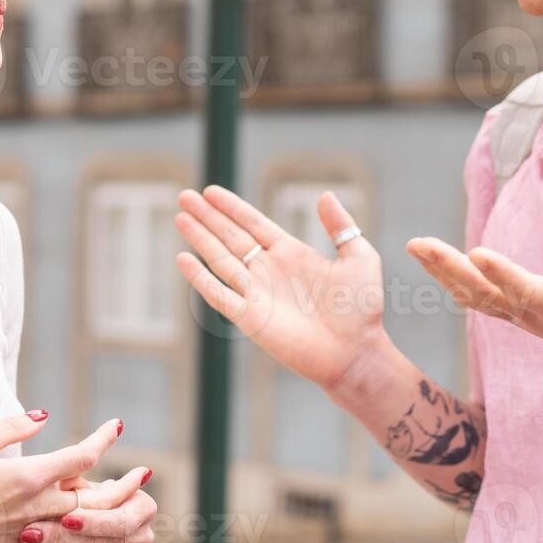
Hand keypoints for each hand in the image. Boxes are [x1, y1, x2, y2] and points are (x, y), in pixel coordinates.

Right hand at [0, 413, 124, 542]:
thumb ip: (14, 425)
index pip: (81, 457)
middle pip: (96, 498)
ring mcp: (31, 530)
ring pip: (85, 526)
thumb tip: (44, 414)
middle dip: (124, 485)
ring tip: (127, 499)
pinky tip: (94, 524)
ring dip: (111, 513)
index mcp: (28, 476)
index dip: (103, 439)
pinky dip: (86, 535)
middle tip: (143, 471)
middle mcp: (36, 506)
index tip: (116, 425)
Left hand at [19, 473, 157, 542]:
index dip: (95, 521)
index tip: (66, 518)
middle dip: (65, 538)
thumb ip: (77, 482)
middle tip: (34, 531)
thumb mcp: (81, 488)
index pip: (123, 519)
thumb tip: (69, 476)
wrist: (79, 530)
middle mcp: (144, 537)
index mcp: (144, 507)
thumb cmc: (82, 503)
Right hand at [174, 185, 387, 392]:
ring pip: (220, 258)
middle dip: (207, 216)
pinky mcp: (250, 317)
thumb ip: (341, 226)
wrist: (355, 351)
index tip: (210, 191)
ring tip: (180, 216)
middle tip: (184, 196)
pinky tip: (183, 258)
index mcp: (291, 253)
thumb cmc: (362, 309)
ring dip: (199, 238)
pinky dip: (199, 278)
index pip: (253, 223)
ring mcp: (257, 293)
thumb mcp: (359, 257)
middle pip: (230, 236)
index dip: (231, 207)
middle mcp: (269, 270)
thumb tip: (325, 195)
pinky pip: (218, 294)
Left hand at [406, 186, 542, 398]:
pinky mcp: (519, 315)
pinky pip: (478, 299)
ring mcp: (522, 318)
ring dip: (442, 272)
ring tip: (414, 247)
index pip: (525, 287)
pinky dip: (454, 282)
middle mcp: (534, 313)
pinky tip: (434, 266)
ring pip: (473, 296)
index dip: (500, 271)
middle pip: (483, 292)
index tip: (474, 252)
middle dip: (449, 268)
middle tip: (417, 245)